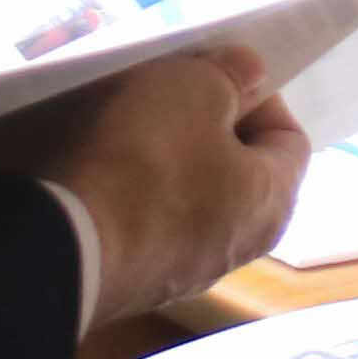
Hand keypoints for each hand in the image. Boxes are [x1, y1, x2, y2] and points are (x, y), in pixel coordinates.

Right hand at [0, 43, 309, 326]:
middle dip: (211, 127)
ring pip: (191, 200)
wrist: (66, 244)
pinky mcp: (136, 285)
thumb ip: (232, 76)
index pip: (291, 139)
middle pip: (239, 171)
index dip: (260, 96)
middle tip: (174, 94)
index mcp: (273, 203)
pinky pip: (148, 227)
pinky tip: (105, 172)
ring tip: (131, 127)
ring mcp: (185, 274)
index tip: (218, 74)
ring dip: (170, 163)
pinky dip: (135, 198)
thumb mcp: (195, 88)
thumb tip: (253, 78)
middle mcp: (241, 249)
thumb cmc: (148, 158)